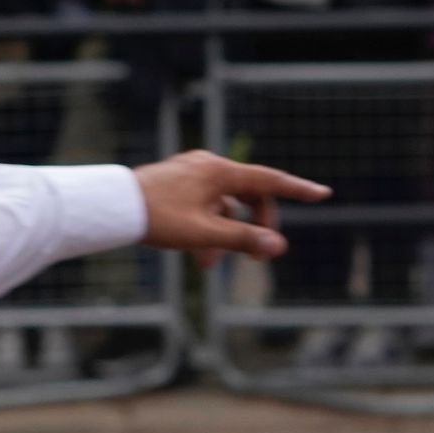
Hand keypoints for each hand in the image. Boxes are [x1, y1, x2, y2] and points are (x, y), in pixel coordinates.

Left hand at [132, 148, 327, 258]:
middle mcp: (208, 166)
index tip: (323, 195)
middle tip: (258, 256)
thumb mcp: (203, 234)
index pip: (269, 181)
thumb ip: (242, 240)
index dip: (298, 190)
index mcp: (219, 172)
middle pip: (249, 195)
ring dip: (225, 235)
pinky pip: (204, 205)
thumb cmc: (156, 218)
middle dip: (254, 226)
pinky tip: (198, 257)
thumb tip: (277, 248)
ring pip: (224, 205)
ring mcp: (191, 173)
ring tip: (210, 266)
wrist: (110, 208)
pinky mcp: (177, 183)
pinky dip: (207, 228)